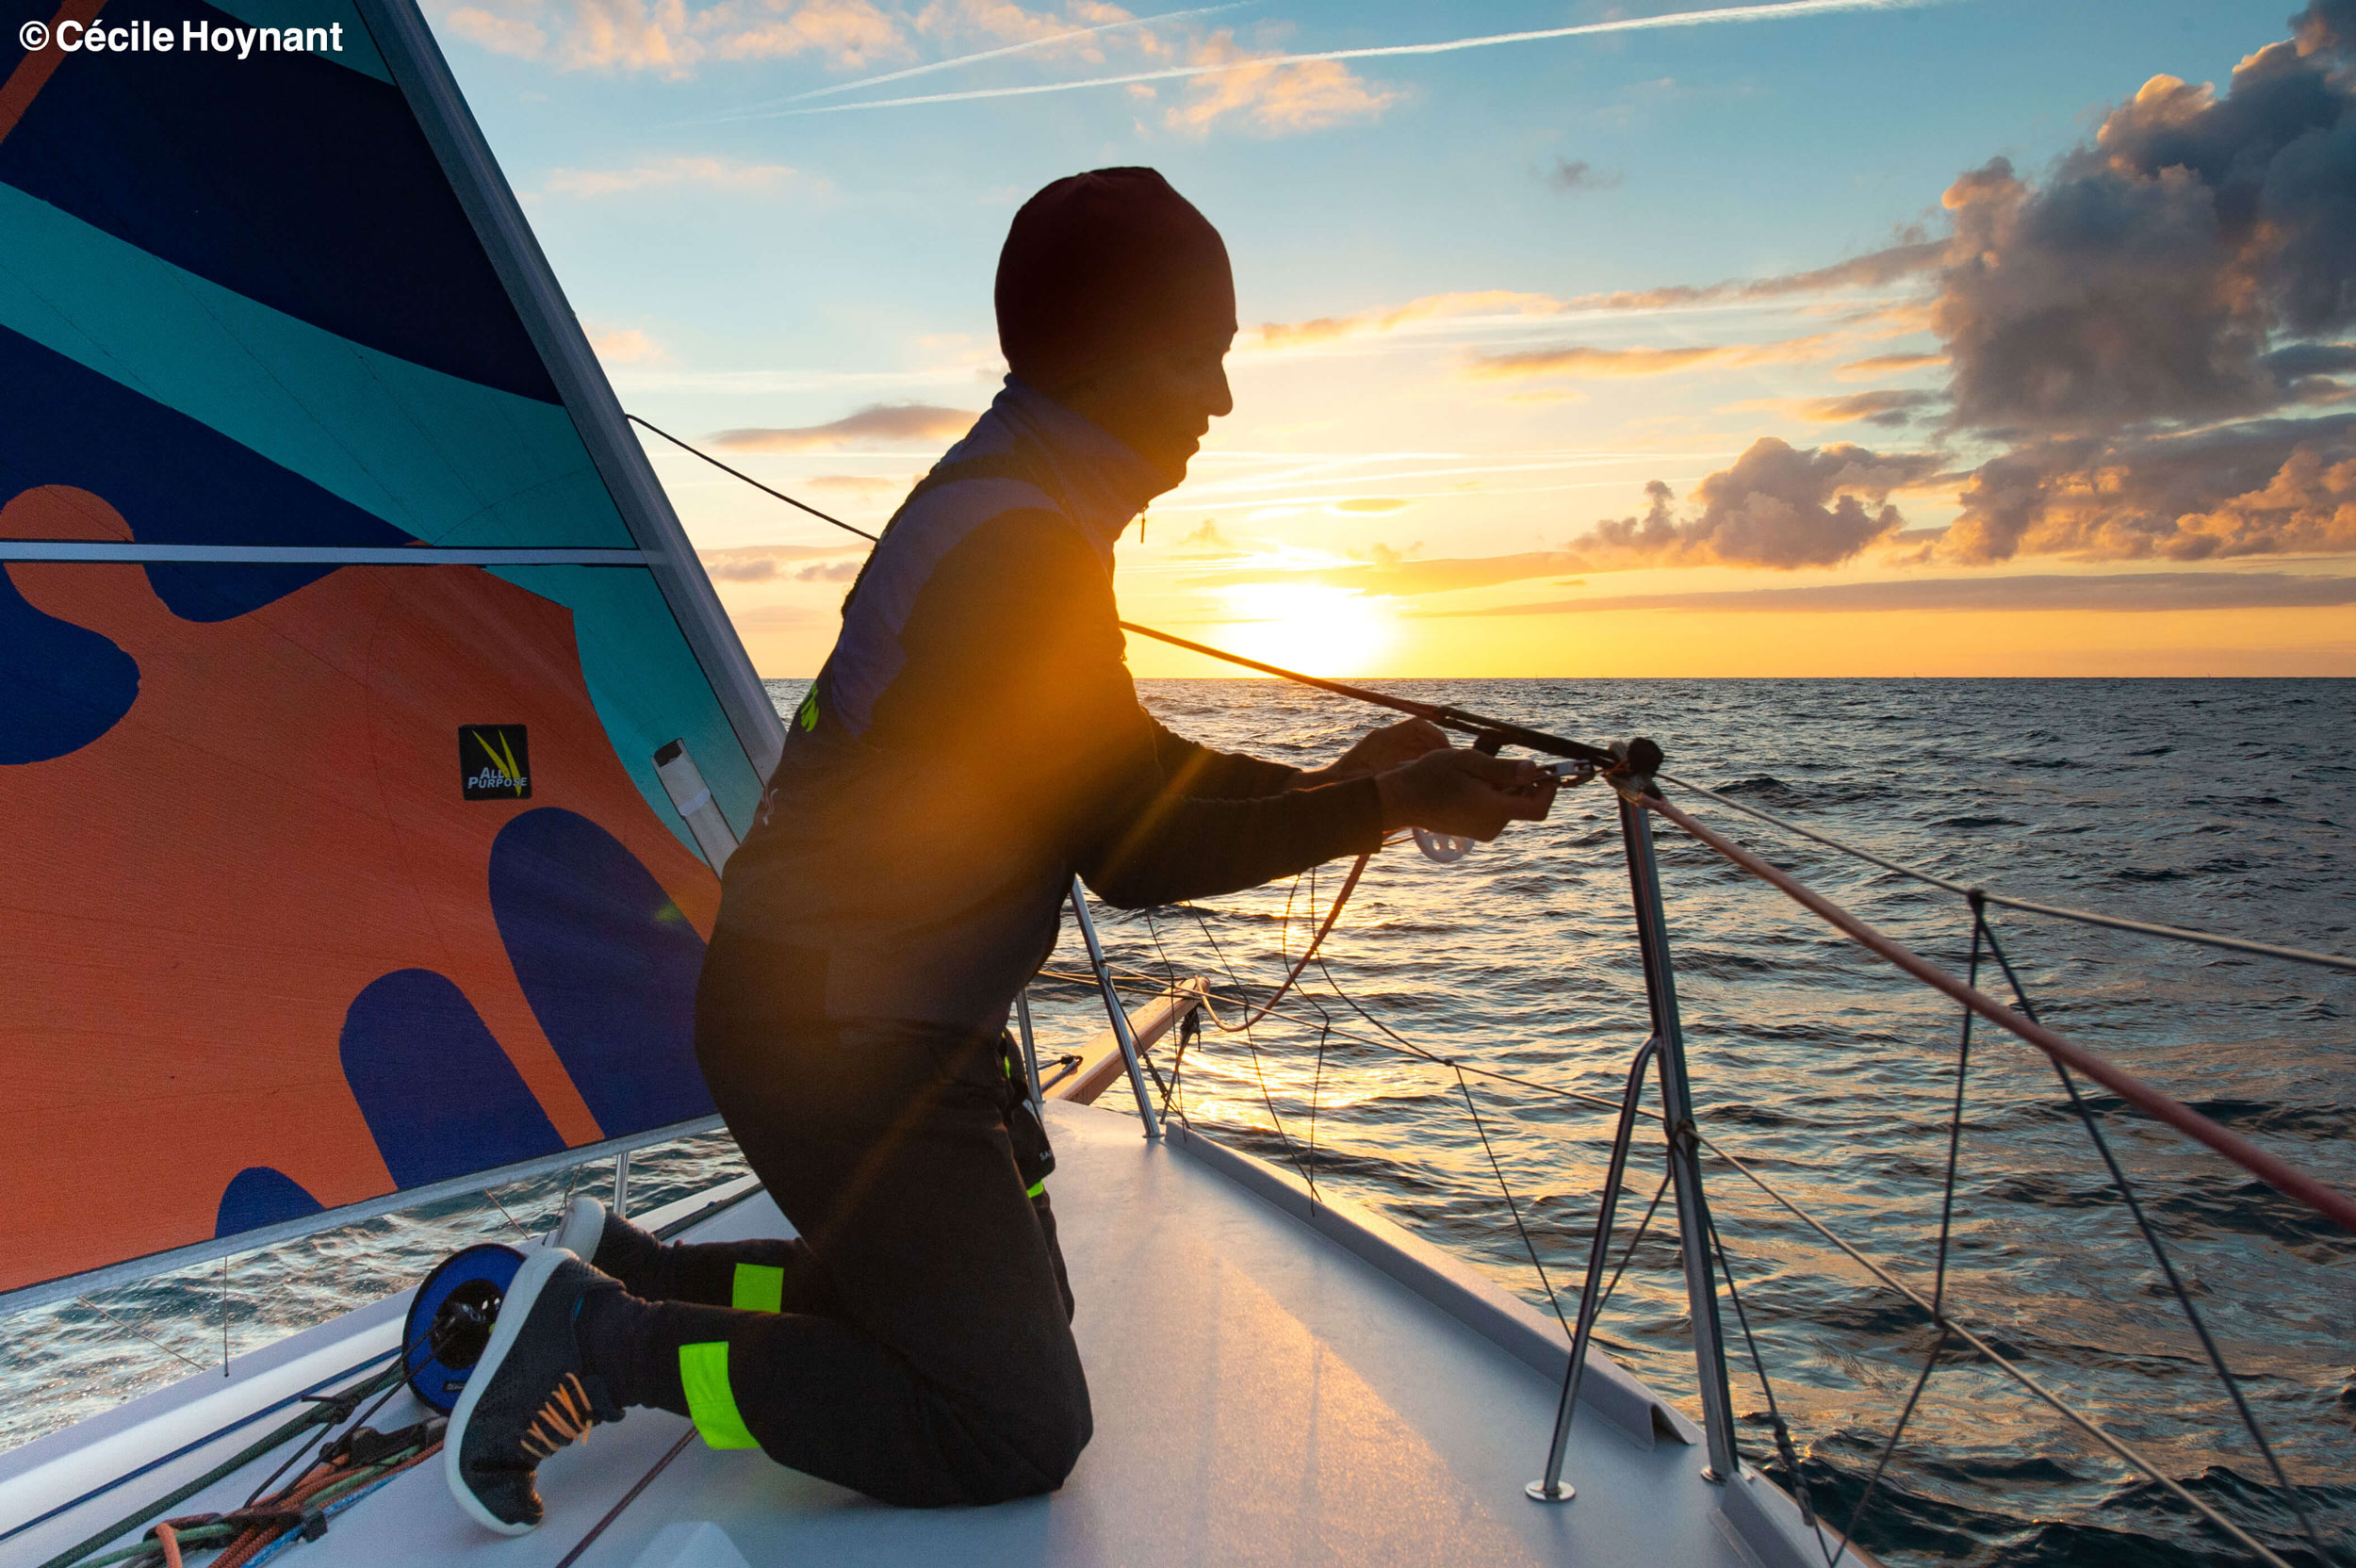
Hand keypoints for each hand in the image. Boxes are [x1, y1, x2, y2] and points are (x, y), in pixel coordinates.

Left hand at [1297, 717, 1450, 784]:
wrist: (1331, 785)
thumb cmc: (1351, 783)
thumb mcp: (1378, 779)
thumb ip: (1401, 773)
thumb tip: (1427, 767)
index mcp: (1384, 737)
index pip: (1418, 725)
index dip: (1436, 734)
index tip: (1447, 750)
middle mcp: (1385, 738)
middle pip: (1419, 734)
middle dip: (1436, 745)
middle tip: (1450, 762)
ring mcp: (1385, 746)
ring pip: (1415, 744)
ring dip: (1430, 753)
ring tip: (1442, 770)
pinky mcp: (1384, 756)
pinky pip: (1408, 753)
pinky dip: (1420, 760)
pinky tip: (1427, 776)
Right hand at [1374, 747, 1556, 839]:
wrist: (1400, 799)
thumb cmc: (1430, 776)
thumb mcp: (1468, 762)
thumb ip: (1503, 768)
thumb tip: (1534, 770)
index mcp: (1493, 810)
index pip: (1539, 809)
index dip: (1549, 790)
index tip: (1546, 771)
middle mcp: (1492, 826)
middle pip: (1524, 805)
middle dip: (1524, 784)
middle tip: (1506, 763)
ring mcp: (1482, 831)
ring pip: (1509, 807)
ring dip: (1506, 788)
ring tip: (1480, 772)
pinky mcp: (1473, 830)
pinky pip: (1494, 812)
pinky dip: (1494, 796)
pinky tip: (1472, 783)